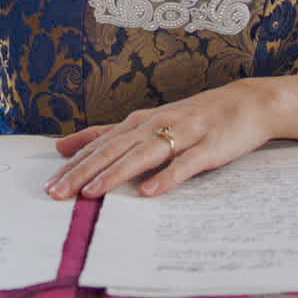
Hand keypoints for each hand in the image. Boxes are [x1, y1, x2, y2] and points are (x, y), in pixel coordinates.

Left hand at [44, 78, 280, 199]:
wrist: (248, 103)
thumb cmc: (195, 116)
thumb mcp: (148, 122)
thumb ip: (108, 134)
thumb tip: (64, 147)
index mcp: (140, 122)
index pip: (100, 144)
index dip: (74, 165)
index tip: (50, 185)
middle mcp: (157, 125)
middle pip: (114, 150)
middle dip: (84, 172)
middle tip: (57, 193)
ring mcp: (183, 134)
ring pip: (143, 154)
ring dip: (116, 173)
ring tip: (92, 193)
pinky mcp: (208, 147)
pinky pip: (185, 164)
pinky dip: (166, 177)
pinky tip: (148, 191)